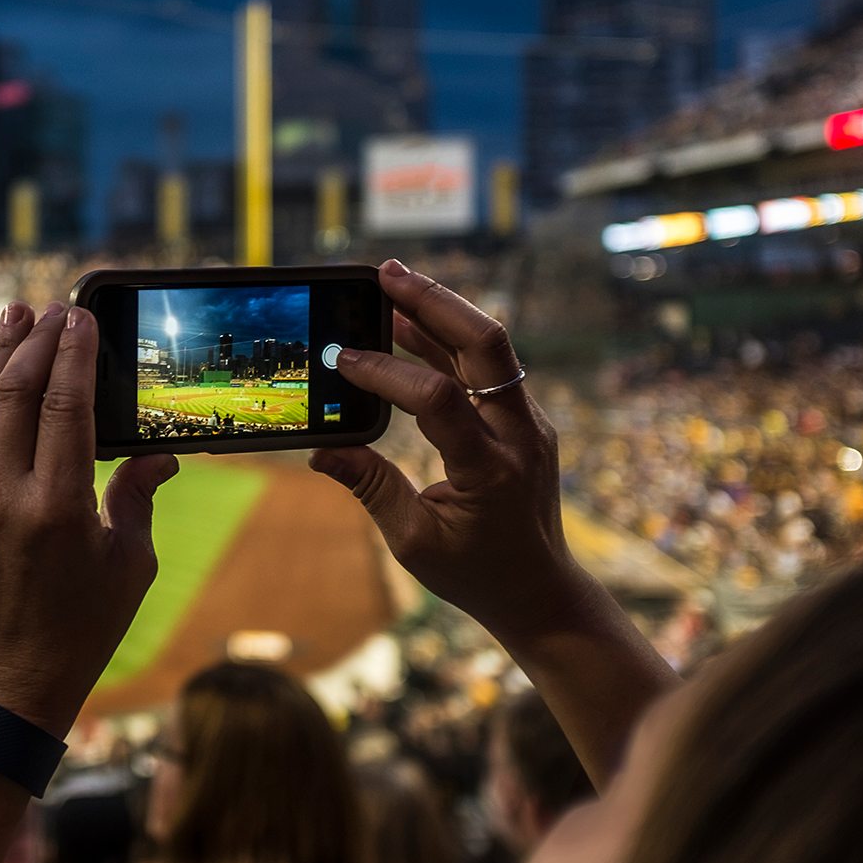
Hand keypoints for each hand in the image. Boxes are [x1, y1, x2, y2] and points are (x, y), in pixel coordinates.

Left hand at [0, 301, 178, 736]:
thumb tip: (160, 455)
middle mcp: (4, 499)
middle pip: (17, 396)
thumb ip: (139, 498)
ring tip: (10, 318)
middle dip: (35, 344)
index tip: (80, 319)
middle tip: (47, 310)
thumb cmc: (83, 623)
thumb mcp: (129, 562)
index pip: (67, 407)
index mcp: (59, 507)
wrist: (10, 678)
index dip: (74, 355)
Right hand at [308, 260, 594, 642]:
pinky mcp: (521, 418)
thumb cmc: (476, 572)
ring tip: (390, 285)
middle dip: (434, 302)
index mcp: (491, 469)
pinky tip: (411, 325)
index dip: (388, 374)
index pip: (439, 400)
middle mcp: (519, 435)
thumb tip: (321, 453)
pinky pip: (487, 367)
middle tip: (385, 273)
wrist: (540, 589)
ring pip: (490, 347)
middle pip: (486, 345)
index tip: (342, 360)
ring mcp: (527, 422)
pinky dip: (448, 341)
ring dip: (441, 312)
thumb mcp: (413, 541)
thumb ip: (371, 488)